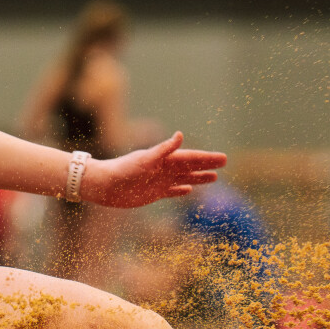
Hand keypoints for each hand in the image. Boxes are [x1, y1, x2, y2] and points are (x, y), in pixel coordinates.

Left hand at [82, 132, 226, 208]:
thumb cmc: (123, 170)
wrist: (104, 185)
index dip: (207, 158)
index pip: (190, 157)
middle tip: (225, 162)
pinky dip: (180, 190)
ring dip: (198, 177)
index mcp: (163, 159)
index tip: (223, 158)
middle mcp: (163, 169)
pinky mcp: (152, 193)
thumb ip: (163, 149)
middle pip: (190, 166)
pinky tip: (189, 190)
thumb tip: (180, 135)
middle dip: (207, 164)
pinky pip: (170, 191)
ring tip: (214, 177)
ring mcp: (159, 181)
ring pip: (184, 178)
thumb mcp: (145, 159)